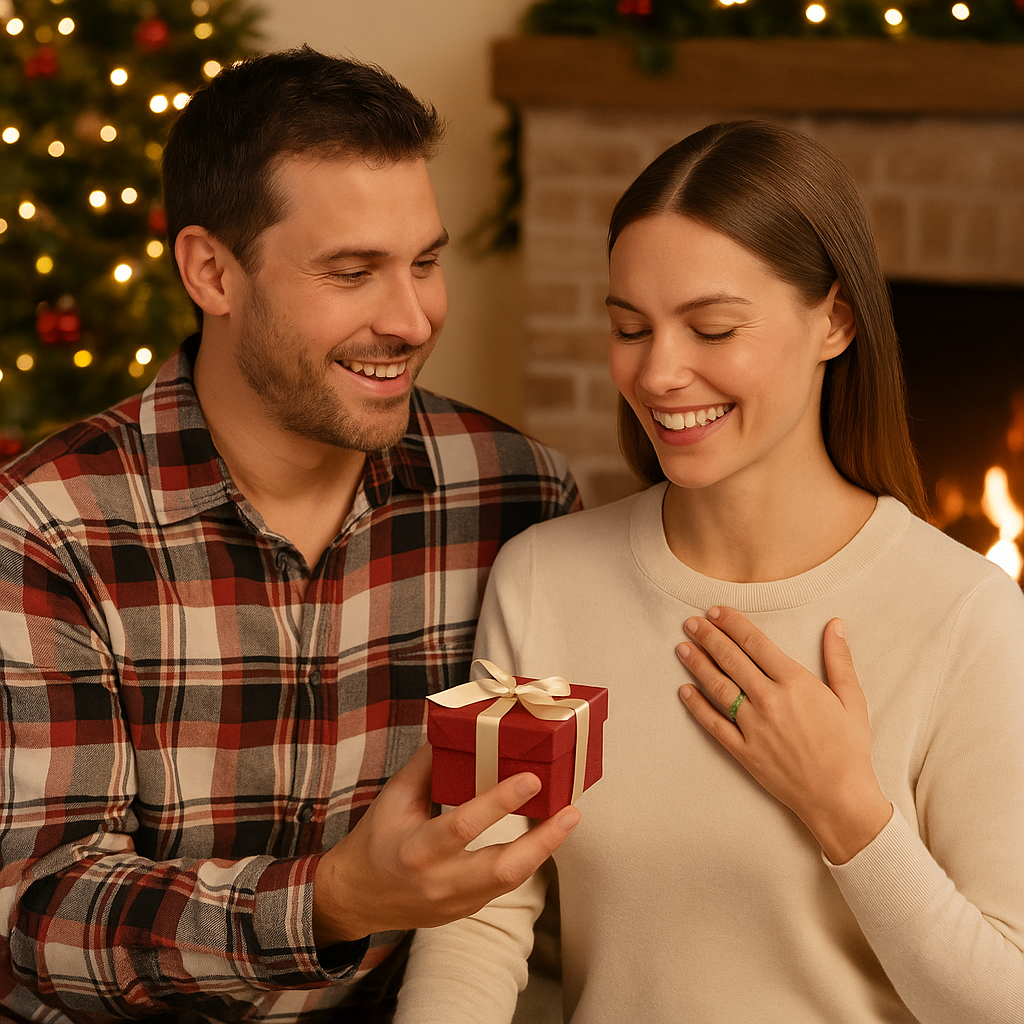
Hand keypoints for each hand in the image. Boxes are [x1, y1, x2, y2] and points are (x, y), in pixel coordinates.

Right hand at [312, 743, 579, 943]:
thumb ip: (428, 764)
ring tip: (568, 817)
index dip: (500, 802)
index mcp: (417, 849)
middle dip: (542, 842)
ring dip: (544, 849)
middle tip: (570, 811)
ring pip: (511, 881)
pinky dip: (526, 859)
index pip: (464, 825)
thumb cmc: (377, 839)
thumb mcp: (395, 797)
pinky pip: (503, 885)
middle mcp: (439, 882)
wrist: (357, 896)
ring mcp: (455, 903)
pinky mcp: (467, 911)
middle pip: (502, 870)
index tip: (530, 778)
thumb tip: (462, 729)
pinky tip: (544, 836)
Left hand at [676, 607, 891, 863]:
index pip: (756, 644)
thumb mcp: (853, 700)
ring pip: (718, 688)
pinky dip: (697, 707)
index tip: (716, 611)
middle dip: (708, 637)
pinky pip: (714, 725)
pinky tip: (684, 691)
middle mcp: (770, 700)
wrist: (840, 798)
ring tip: (682, 648)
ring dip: (698, 665)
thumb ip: (840, 659)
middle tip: (690, 622)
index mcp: (796, 683)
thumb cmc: (849, 749)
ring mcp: (754, 727)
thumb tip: (836, 623)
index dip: (733, 624)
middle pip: (731, 660)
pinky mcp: (744, 752)